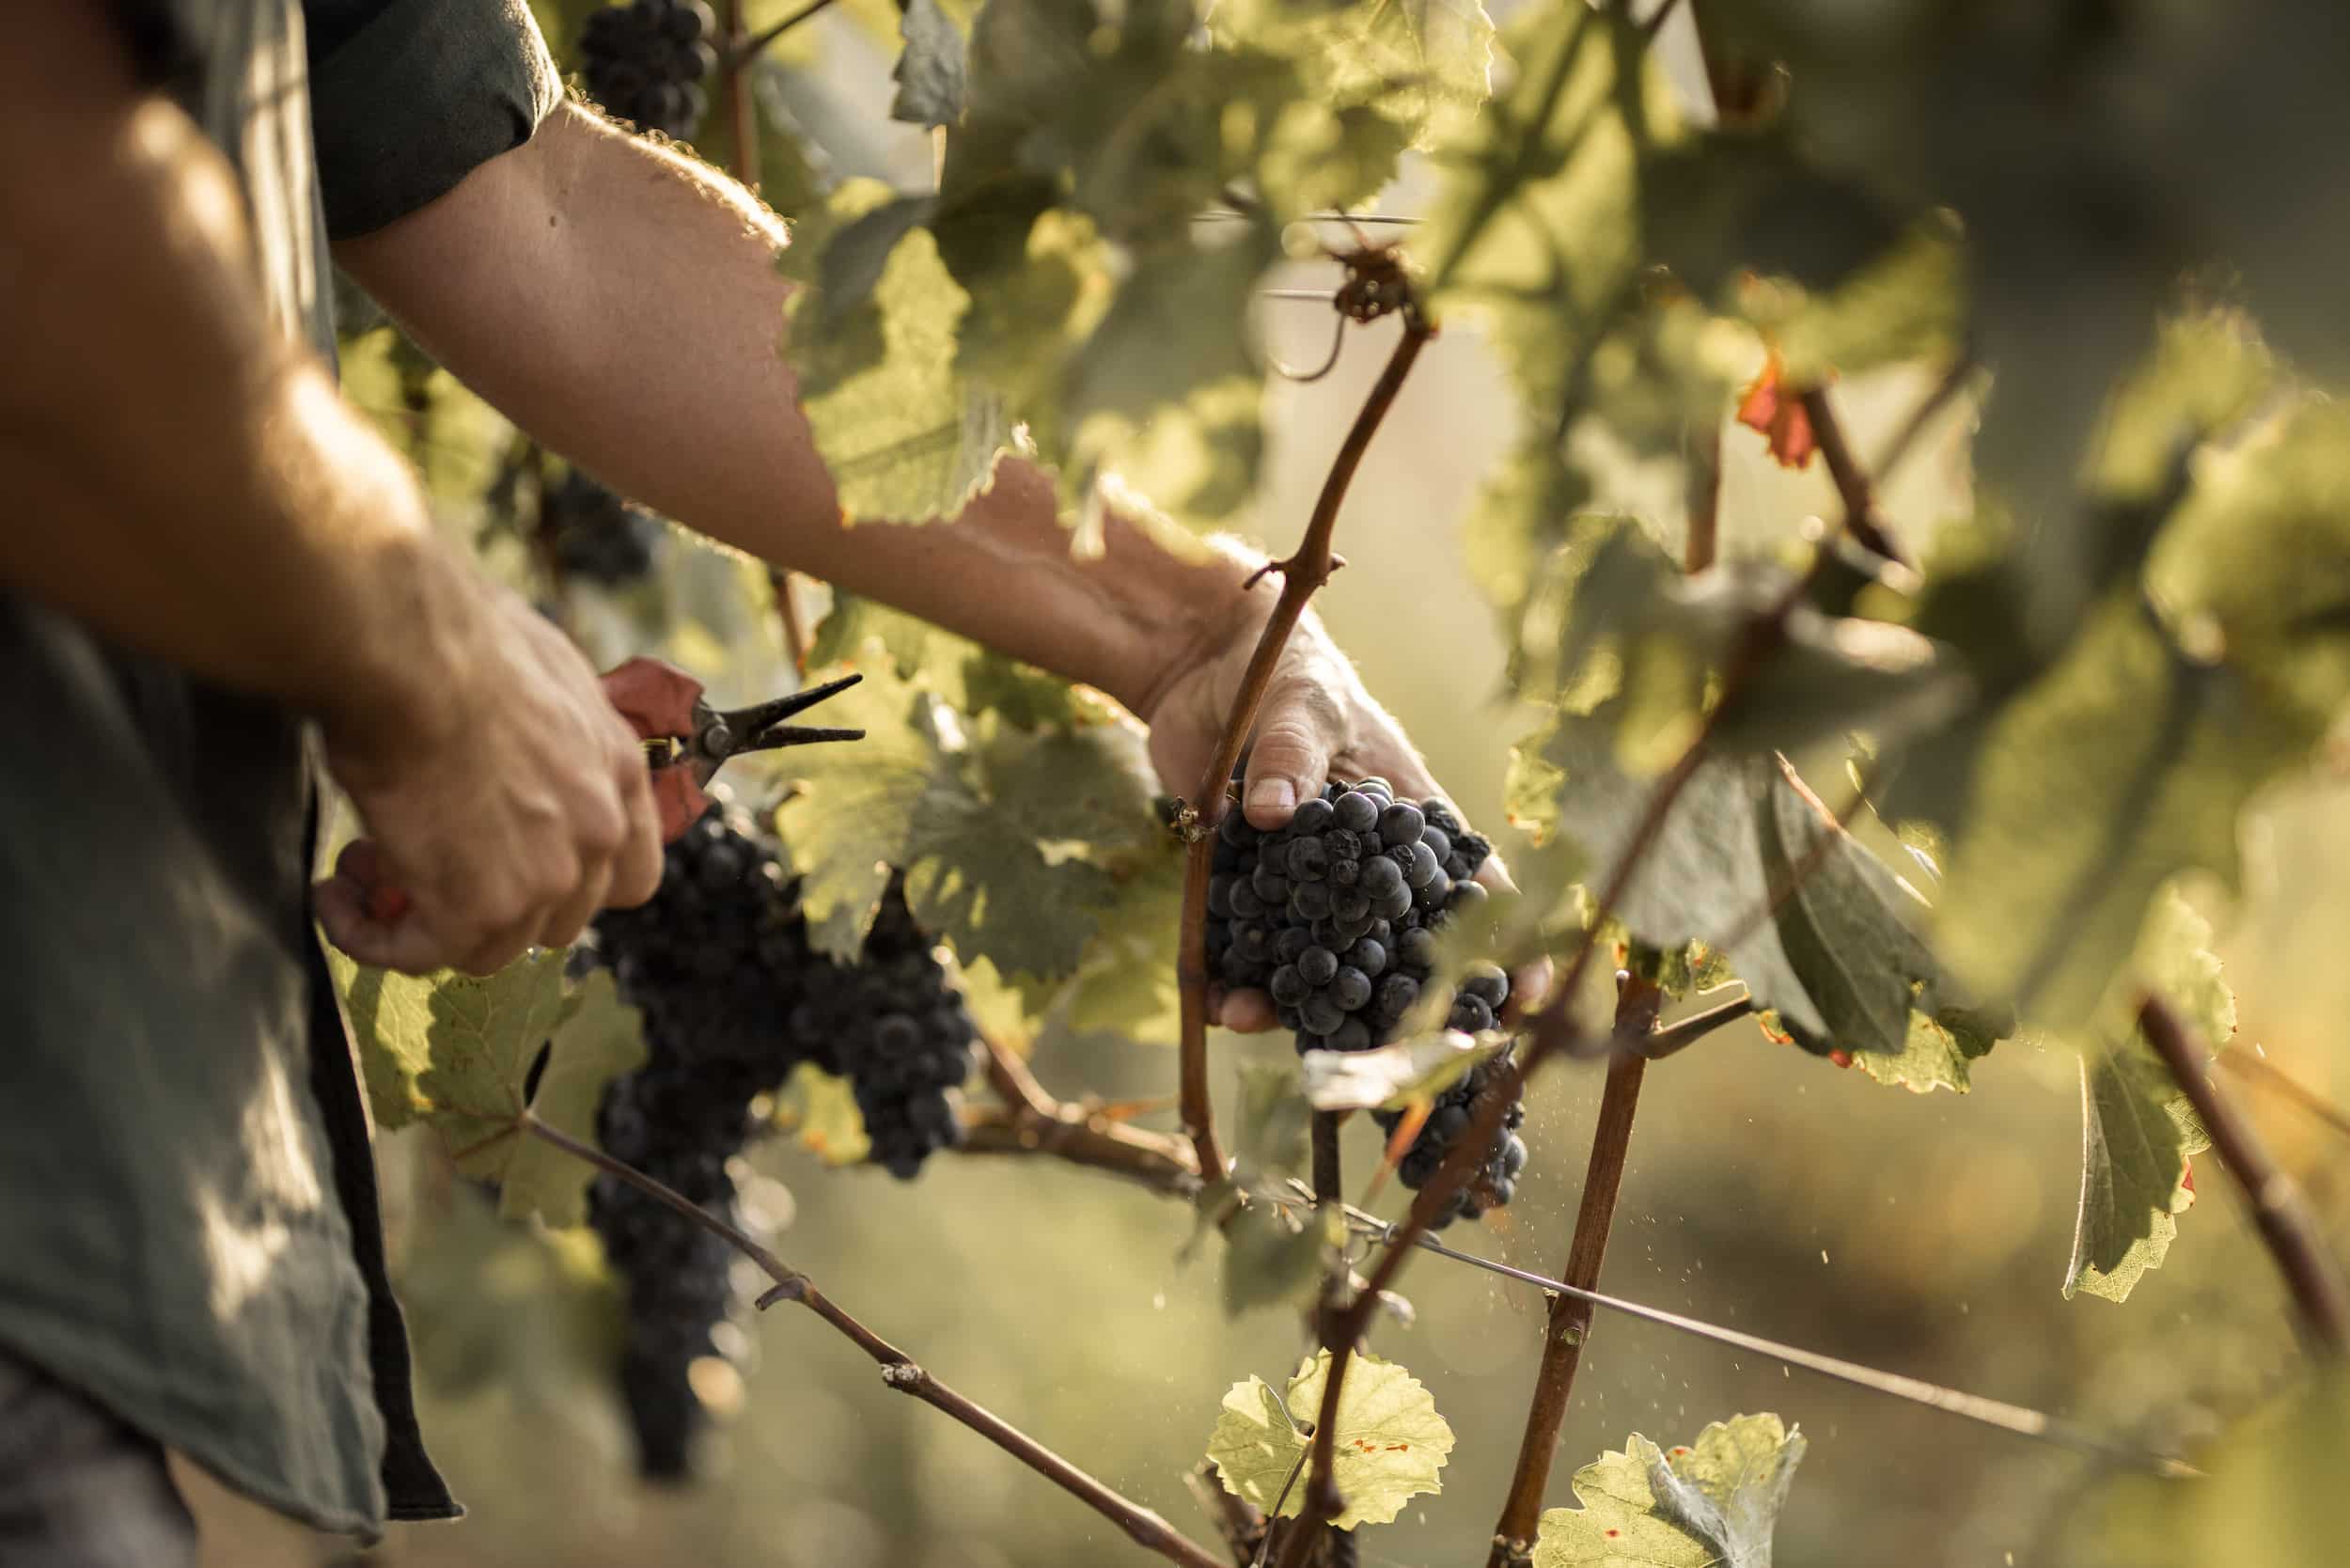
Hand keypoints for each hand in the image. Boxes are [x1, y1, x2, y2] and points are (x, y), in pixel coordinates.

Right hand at [313, 577, 663, 974]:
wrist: (412, 650)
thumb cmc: (454, 635)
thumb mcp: (539, 671)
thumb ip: (548, 728)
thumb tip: (516, 733)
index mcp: (619, 771)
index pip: (631, 873)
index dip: (571, 886)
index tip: (517, 872)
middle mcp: (599, 832)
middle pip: (559, 918)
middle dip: (489, 899)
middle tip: (420, 858)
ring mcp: (548, 878)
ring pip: (490, 945)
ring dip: (423, 918)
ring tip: (362, 869)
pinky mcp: (481, 911)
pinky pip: (419, 955)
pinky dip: (369, 935)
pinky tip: (335, 897)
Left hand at [1138, 567, 1547, 1030]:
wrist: (1206, 672)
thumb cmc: (1287, 675)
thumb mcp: (1302, 705)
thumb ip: (1291, 754)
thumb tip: (1272, 811)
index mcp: (1413, 827)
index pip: (1476, 893)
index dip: (1506, 949)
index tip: (1520, 1000)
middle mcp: (1368, 873)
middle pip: (1400, 957)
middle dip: (1396, 1015)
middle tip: (1383, 1061)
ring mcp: (1311, 892)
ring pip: (1321, 967)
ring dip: (1295, 1005)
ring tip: (1252, 1019)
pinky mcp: (1253, 895)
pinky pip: (1253, 954)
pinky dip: (1236, 982)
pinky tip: (1215, 1003)